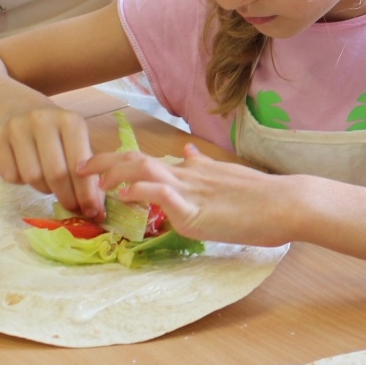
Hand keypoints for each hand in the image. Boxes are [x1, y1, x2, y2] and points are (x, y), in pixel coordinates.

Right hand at [0, 105, 101, 217]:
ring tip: (48, 183)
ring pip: (32, 177)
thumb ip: (88, 173)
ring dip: (43, 189)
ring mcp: (16, 127)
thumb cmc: (54, 134)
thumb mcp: (76, 143)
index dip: (86, 193)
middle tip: (72, 208)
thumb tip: (96, 207)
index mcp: (70, 121)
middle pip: (56, 174)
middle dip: (67, 197)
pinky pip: (10, 175)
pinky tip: (26, 172)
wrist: (16, 109)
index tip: (92, 212)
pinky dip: (21, 183)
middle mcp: (43, 120)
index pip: (80, 165)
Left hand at [76, 144, 296, 246]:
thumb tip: (188, 153)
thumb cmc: (264, 196)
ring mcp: (191, 192)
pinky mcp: (197, 211)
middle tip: (78, 170)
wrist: (287, 203)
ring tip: (96, 184)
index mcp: (192, 172)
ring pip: (145, 171)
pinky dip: (142, 192)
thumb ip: (204, 167)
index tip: (95, 168)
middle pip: (136, 160)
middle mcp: (186, 177)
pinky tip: (126, 196)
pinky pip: (164, 195)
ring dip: (115, 175)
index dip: (117, 162)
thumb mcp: (227, 176)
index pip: (147, 160)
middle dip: (103, 163)